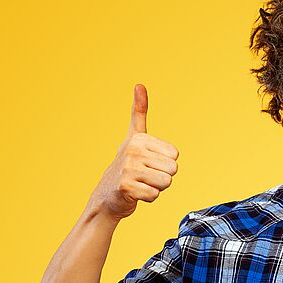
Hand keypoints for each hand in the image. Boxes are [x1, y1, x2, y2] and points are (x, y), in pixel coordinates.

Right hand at [88, 84, 178, 220]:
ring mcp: (128, 169)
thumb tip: (139, 84)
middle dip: (161, 177)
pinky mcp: (126, 188)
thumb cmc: (127, 165)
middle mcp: (133, 151)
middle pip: (172, 169)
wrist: (107, 195)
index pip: (175, 155)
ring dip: (156, 187)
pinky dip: (148, 198)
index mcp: (139, 139)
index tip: (148, 163)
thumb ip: (139, 113)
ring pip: (166, 182)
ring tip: (141, 184)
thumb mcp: (133, 137)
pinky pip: (155, 195)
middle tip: (144, 176)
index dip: (165, 163)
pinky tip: (136, 194)